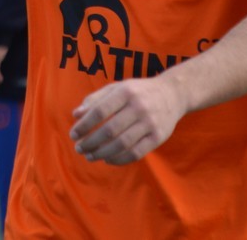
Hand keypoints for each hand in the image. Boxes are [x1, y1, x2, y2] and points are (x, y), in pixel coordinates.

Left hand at [69, 77, 186, 165]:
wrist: (173, 94)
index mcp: (126, 92)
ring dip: (102, 153)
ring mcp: (150, 123)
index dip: (84, 125)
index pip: (100, 111)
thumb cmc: (138, 91)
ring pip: (122, 144)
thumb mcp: (117, 88)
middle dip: (90, 142)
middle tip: (79, 148)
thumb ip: (96, 99)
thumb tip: (76, 114)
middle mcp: (139, 107)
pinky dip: (119, 159)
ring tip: (90, 156)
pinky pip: (136, 153)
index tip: (73, 134)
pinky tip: (108, 159)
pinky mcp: (158, 137)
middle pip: (109, 130)